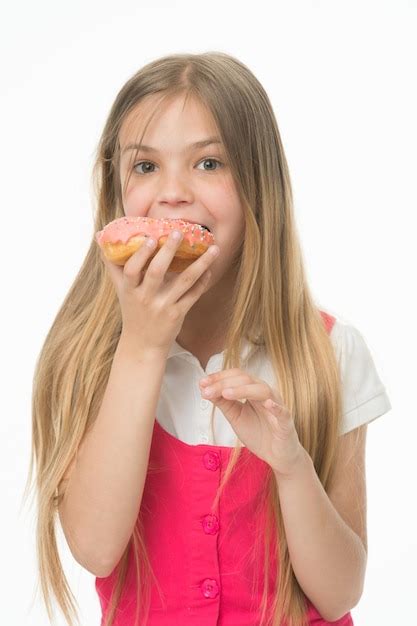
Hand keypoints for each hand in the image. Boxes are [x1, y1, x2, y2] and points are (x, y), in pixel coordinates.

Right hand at [100, 229, 218, 355]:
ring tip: (213, 249)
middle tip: (179, 232)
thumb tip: (101, 236)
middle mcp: (145, 298)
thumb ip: (113, 264)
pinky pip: (192, 296)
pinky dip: (202, 282)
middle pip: (156, 272)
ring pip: (183, 282)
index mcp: (130, 290)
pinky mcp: (177, 315)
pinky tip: (210, 269)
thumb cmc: (132, 311)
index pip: (131, 270)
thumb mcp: (120, 289)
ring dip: (200, 264)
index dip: (140, 254)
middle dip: (168, 251)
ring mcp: (162, 306)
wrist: (142, 345)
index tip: (150, 237)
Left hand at [199, 368, 304, 477]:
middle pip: (246, 379)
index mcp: (253, 390)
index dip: (219, 377)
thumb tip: (205, 390)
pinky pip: (282, 411)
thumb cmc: (258, 434)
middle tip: (206, 391)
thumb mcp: (235, 417)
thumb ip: (223, 403)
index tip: (202, 383)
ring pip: (262, 390)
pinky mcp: (286, 422)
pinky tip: (267, 403)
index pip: (236, 376)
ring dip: (242, 390)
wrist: (277, 456)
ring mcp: (276, 406)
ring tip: (226, 394)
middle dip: (224, 383)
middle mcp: (265, 393)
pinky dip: (276, 406)